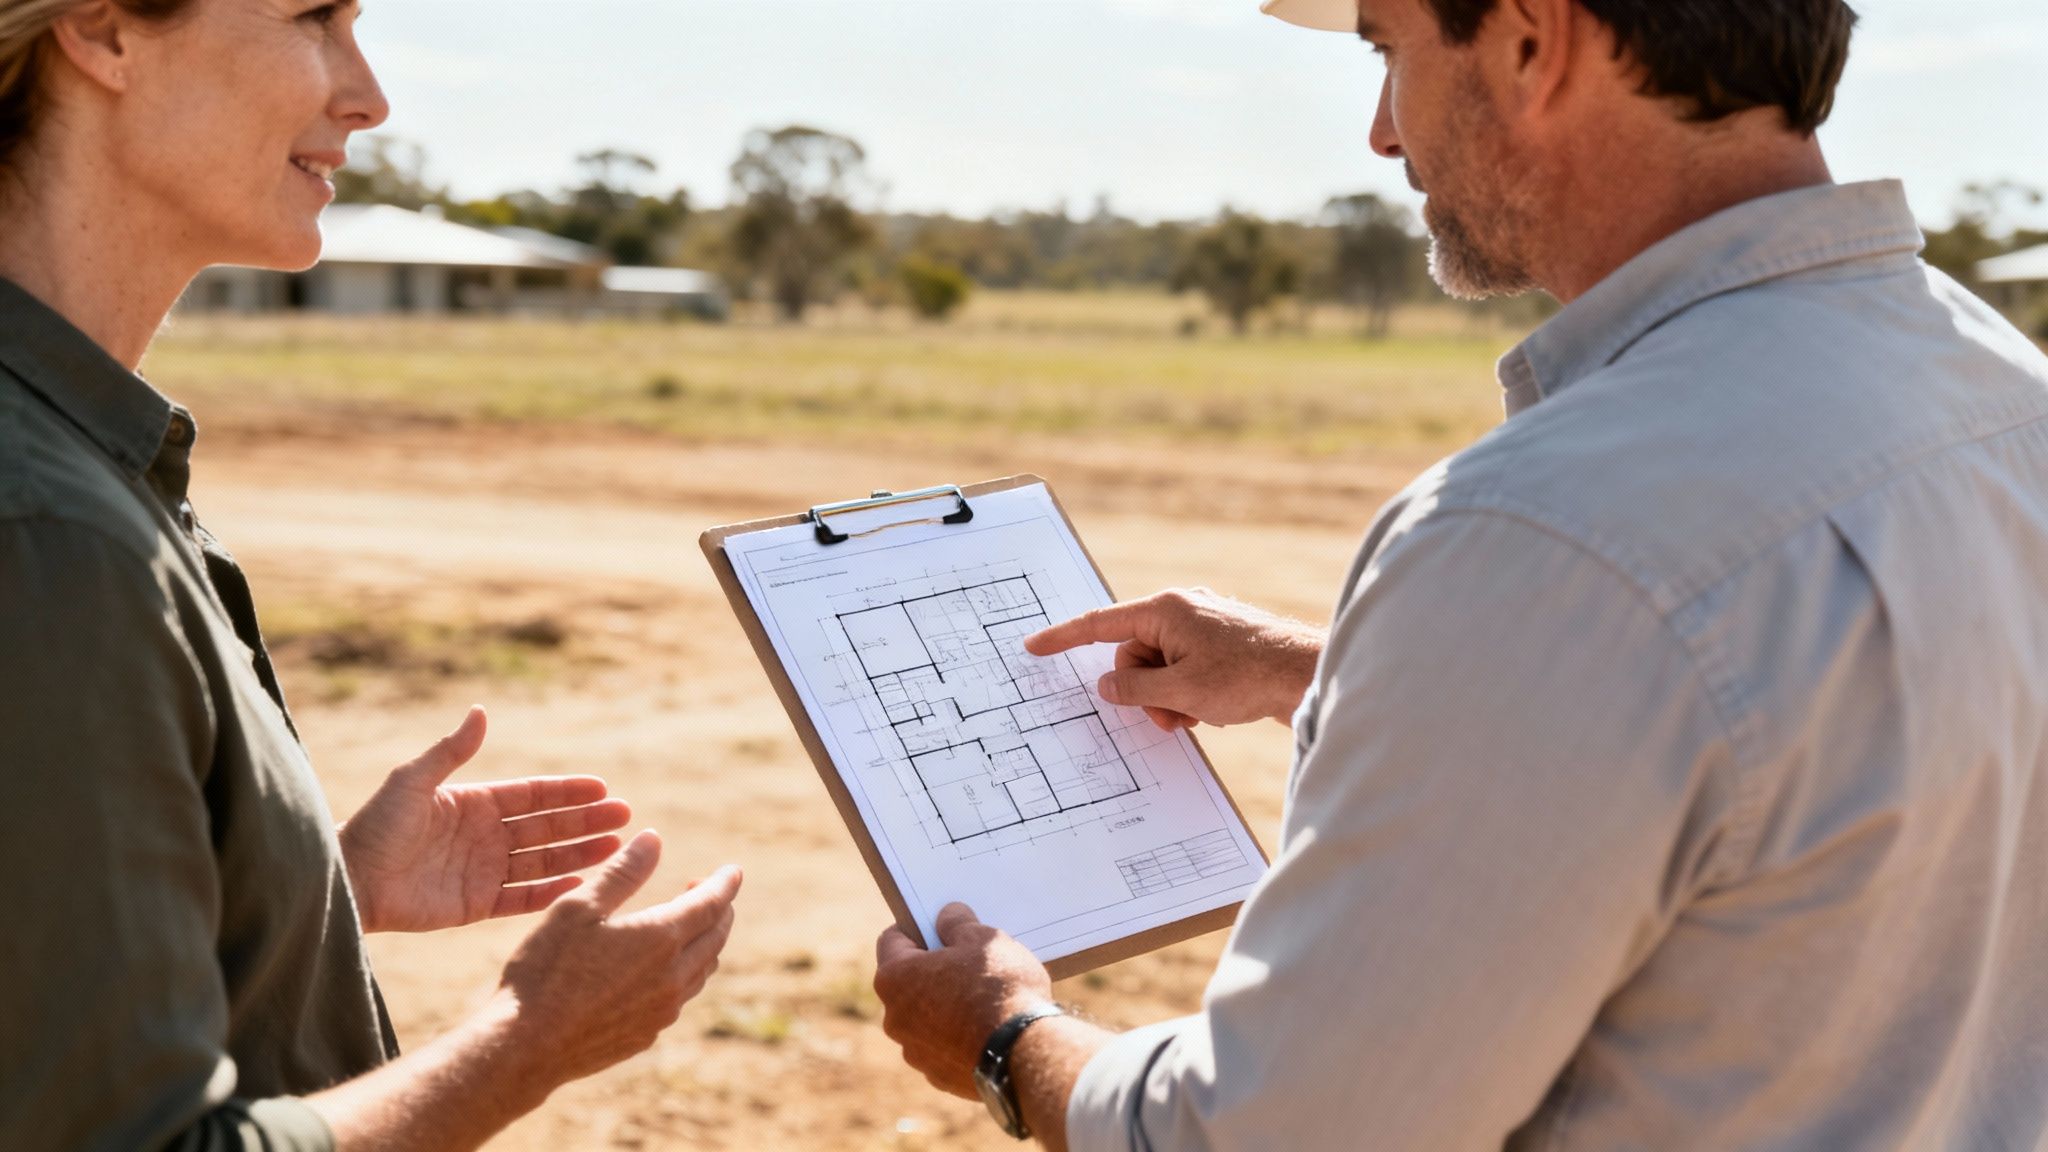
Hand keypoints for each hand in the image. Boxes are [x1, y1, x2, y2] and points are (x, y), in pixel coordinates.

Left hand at [338, 706, 632, 933]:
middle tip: (625, 816)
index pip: (532, 795)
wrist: (348, 879)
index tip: (602, 788)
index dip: (568, 792)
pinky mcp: (475, 905)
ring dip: (579, 854)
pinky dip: (551, 893)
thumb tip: (481, 710)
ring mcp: (483, 872)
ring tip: (616, 849)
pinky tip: (581, 884)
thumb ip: (452, 751)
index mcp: (474, 804)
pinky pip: (522, 899)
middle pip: (547, 827)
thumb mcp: (413, 781)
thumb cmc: (375, 826)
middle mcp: (485, 836)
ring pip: (543, 861)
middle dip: (586, 821)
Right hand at [494, 830, 740, 1088]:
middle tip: (707, 891)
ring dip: (705, 942)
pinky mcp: (647, 1034)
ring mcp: (663, 1010)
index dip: (725, 883)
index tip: (734, 870)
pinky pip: (681, 997)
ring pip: (702, 969)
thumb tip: (654, 838)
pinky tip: (663, 969)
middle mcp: (673, 976)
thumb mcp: (579, 907)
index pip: (712, 904)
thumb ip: (623, 871)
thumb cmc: (545, 970)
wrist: (525, 1047)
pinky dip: (685, 973)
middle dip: (719, 909)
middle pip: (715, 936)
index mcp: (661, 938)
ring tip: (689, 925)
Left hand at [873, 904, 1054, 1098]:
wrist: (1023, 1052)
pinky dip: (959, 1038)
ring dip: (945, 1007)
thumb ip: (958, 924)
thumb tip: (947, 917)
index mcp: (895, 978)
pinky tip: (988, 1031)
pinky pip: (944, 1048)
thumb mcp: (983, 939)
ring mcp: (915, 1052)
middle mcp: (894, 1018)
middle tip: (968, 962)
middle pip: (908, 983)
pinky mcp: (939, 1077)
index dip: (917, 928)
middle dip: (933, 971)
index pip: (892, 940)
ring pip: (925, 1019)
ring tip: (983, 1000)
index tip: (939, 927)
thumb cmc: (999, 988)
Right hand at [1026, 588, 1324, 730]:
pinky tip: (1210, 708)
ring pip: (1159, 667)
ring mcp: (1202, 623)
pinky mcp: (1219, 641)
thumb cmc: (1247, 676)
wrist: (1306, 675)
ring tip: (1194, 715)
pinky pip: (1183, 668)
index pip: (1100, 623)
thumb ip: (1134, 688)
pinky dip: (1187, 691)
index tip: (1034, 646)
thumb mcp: (1180, 691)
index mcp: (1165, 610)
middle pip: (1132, 654)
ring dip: (1167, 697)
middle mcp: (1181, 609)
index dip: (1063, 637)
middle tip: (1169, 715)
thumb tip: (1108, 684)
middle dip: (1142, 690)